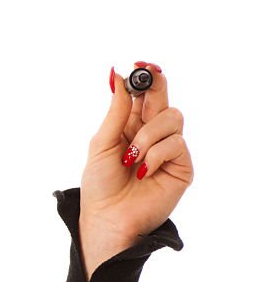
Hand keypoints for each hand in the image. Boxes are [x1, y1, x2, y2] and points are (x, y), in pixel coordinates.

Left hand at [78, 62, 193, 280]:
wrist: (108, 217)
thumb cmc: (100, 184)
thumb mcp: (102, 143)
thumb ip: (115, 111)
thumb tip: (117, 76)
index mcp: (130, 126)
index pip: (142, 95)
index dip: (144, 78)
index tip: (139, 64)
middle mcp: (152, 134)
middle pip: (163, 99)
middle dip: (157, 85)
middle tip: (149, 72)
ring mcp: (168, 149)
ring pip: (172, 118)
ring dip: (148, 135)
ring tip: (131, 158)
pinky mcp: (181, 166)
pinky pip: (176, 143)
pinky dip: (156, 153)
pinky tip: (144, 170)